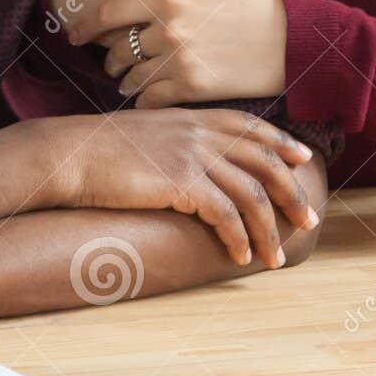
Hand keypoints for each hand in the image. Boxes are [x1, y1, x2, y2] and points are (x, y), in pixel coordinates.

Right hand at [42, 109, 318, 268]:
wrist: (68, 154)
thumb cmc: (97, 150)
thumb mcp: (145, 133)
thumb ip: (175, 139)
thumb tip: (189, 160)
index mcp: (194, 118)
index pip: (252, 127)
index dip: (282, 142)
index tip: (302, 158)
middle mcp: (201, 132)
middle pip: (265, 162)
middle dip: (292, 194)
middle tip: (307, 220)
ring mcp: (193, 155)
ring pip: (252, 195)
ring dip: (269, 230)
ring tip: (275, 257)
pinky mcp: (182, 182)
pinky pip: (226, 215)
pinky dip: (239, 239)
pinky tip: (240, 256)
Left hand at [85, 0, 286, 106]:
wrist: (295, 39)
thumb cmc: (259, 0)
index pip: (111, 13)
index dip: (87, 25)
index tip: (75, 34)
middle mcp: (168, 28)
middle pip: (118, 48)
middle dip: (110, 57)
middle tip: (110, 62)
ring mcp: (178, 59)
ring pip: (131, 77)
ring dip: (125, 81)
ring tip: (128, 83)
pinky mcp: (192, 88)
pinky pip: (151, 99)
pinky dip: (143, 100)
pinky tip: (146, 98)